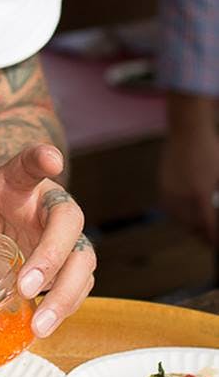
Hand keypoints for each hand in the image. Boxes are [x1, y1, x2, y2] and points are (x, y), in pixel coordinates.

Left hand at [0, 144, 95, 338]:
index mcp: (16, 183)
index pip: (29, 164)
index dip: (41, 158)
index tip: (51, 159)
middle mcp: (48, 205)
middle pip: (67, 219)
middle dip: (52, 254)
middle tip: (26, 284)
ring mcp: (63, 236)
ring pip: (83, 259)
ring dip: (65, 293)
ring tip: (40, 324)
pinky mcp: (68, 264)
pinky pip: (77, 284)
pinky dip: (65, 306)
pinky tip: (42, 326)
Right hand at [159, 127, 218, 245]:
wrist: (187, 132)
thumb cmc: (210, 151)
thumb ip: (217, 199)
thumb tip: (215, 213)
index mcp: (200, 196)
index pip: (208, 228)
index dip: (214, 240)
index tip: (217, 244)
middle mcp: (183, 197)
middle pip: (192, 228)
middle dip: (202, 236)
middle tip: (210, 239)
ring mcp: (170, 191)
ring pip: (179, 220)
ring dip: (189, 227)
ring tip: (198, 228)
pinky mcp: (163, 186)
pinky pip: (169, 209)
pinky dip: (178, 215)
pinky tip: (185, 214)